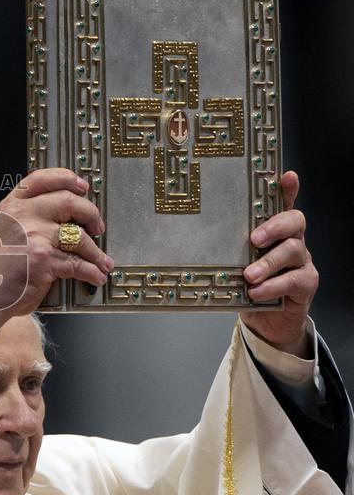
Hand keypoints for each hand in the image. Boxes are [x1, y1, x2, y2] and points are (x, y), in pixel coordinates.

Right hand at [0, 168, 112, 348]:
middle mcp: (23, 215)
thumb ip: (28, 215)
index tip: (83, 186)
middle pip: (69, 202)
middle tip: (97, 227)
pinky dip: (92, 272)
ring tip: (102, 261)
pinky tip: (96, 275)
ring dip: (96, 252)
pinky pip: (77, 263)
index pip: (42, 178)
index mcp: (12, 205)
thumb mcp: (6, 228)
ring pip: (78, 236)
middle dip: (91, 215)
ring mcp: (34, 236)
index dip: (67, 179)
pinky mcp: (44, 259)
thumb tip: (66, 214)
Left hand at [240, 171, 317, 356]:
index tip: (286, 176)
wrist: (265, 318)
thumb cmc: (246, 283)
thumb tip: (188, 236)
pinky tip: (256, 292)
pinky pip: (294, 280)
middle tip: (254, 238)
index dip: (287, 190)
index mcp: (273, 230)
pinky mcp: (306, 283)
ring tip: (248, 275)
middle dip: (275, 226)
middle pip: (294, 220)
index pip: (282, 203)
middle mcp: (292, 240)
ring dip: (268, 262)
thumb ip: (224, 247)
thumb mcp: (233, 262)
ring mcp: (301, 261)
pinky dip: (272, 286)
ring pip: (292, 251)